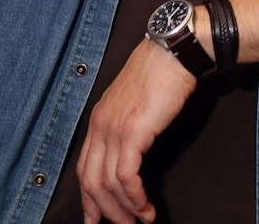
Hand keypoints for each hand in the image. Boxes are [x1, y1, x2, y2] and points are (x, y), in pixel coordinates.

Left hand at [76, 37, 197, 223]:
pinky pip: (126, 176)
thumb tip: (134, 147)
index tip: (94, 216)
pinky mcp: (132, 132)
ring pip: (107, 183)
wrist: (174, 51)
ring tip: (141, 220)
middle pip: (91, 180)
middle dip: (104, 210)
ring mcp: (113, 129)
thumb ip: (128, 122)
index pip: (84, 166)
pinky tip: (145, 206)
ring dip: (124, 208)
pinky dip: (135, 197)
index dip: (88, 196)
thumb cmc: (162, 71)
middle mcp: (100, 125)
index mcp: (99, 119)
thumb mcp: (135, 100)